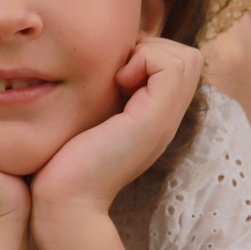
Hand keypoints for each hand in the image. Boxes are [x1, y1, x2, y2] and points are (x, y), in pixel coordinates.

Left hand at [31, 37, 201, 214]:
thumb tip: (104, 63)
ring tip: (118, 78)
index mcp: (154, 117)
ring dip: (149, 53)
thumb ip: (105, 93)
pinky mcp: (154, 121)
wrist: (64, 201)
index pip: (179, 63)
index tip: (114, 72)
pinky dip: (145, 60)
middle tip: (117, 72)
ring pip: (186, 57)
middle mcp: (166, 119)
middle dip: (152, 48)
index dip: (148, 52)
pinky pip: (172, 66)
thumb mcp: (89, 117)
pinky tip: (117, 83)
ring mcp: (165, 121)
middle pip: (188, 57)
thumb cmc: (62, 162)